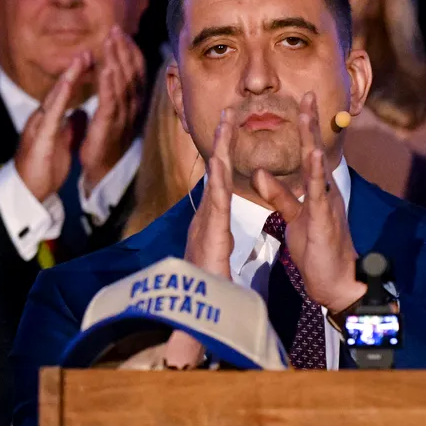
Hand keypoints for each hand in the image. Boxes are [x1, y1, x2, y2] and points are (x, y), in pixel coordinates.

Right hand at [15, 53, 92, 201]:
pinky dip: (59, 99)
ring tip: (80, 60)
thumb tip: (80, 113)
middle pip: (61, 89)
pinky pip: (50, 116)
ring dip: (68, 78)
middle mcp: (44, 118)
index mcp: (51, 120)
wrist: (28, 190)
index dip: (79, 78)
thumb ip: (70, 126)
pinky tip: (67, 87)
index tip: (93, 60)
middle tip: (89, 49)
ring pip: (55, 97)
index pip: (67, 94)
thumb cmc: (44, 168)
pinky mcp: (39, 138)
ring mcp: (39, 126)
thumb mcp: (63, 143)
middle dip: (75, 69)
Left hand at [79, 26, 145, 190]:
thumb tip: (115, 76)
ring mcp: (123, 116)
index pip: (136, 73)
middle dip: (124, 49)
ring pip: (123, 82)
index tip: (123, 34)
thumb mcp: (115, 115)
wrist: (102, 171)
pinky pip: (111, 98)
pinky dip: (109, 80)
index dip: (131, 52)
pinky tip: (106, 65)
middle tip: (116, 29)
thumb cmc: (106, 143)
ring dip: (117, 59)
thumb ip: (117, 96)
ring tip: (110, 39)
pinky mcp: (109, 124)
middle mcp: (133, 108)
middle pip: (132, 72)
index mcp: (134, 104)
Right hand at [184, 108, 234, 278]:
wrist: (195, 314)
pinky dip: (218, 179)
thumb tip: (218, 235)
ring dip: (220, 149)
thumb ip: (216, 245)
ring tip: (226, 122)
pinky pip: (216, 202)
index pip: (220, 183)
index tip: (229, 131)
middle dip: (221, 141)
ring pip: (215, 180)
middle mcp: (205, 219)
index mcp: (211, 224)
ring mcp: (205, 224)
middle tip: (228, 111)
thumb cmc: (206, 293)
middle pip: (215, 173)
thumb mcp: (215, 261)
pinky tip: (220, 159)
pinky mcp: (211, 235)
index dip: (223, 157)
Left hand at [251, 92, 365, 312]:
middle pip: (315, 150)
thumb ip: (278, 194)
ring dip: (312, 140)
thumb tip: (260, 172)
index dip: (303, 128)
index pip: (307, 152)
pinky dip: (315, 172)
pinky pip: (319, 192)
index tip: (300, 102)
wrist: (336, 281)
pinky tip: (312, 155)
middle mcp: (325, 191)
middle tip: (307, 94)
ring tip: (308, 115)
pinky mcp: (325, 219)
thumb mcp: (293, 216)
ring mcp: (327, 203)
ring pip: (318, 166)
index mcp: (317, 189)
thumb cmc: (317, 249)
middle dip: (311, 122)